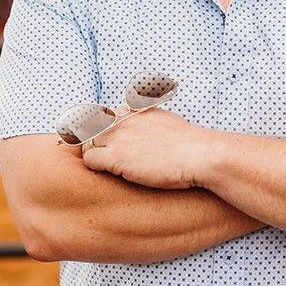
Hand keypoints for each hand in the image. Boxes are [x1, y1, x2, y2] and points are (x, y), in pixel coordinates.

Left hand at [82, 108, 206, 188]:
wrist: (197, 154)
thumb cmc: (187, 144)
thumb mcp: (165, 120)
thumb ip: (148, 120)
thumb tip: (147, 126)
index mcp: (134, 109)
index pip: (104, 116)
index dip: (103, 132)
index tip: (108, 144)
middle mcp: (123, 118)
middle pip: (92, 129)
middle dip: (96, 144)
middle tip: (106, 160)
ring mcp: (119, 136)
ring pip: (88, 145)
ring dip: (94, 157)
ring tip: (109, 170)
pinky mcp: (116, 156)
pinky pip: (90, 161)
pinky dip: (96, 169)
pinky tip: (111, 175)